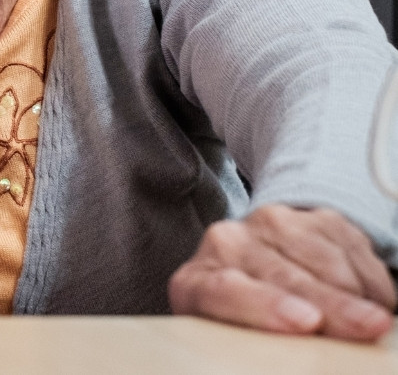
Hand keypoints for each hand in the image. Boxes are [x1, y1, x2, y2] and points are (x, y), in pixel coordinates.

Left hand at [168, 204, 395, 339]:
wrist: (255, 261)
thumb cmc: (244, 318)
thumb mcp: (237, 336)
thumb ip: (256, 342)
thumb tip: (298, 352)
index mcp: (197, 282)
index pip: (224, 290)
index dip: (265, 305)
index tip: (306, 321)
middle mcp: (228, 242)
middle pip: (287, 278)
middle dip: (334, 306)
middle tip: (369, 327)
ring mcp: (270, 222)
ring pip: (327, 261)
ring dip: (358, 296)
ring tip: (372, 325)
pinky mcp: (312, 216)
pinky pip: (352, 247)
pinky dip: (370, 281)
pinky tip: (370, 300)